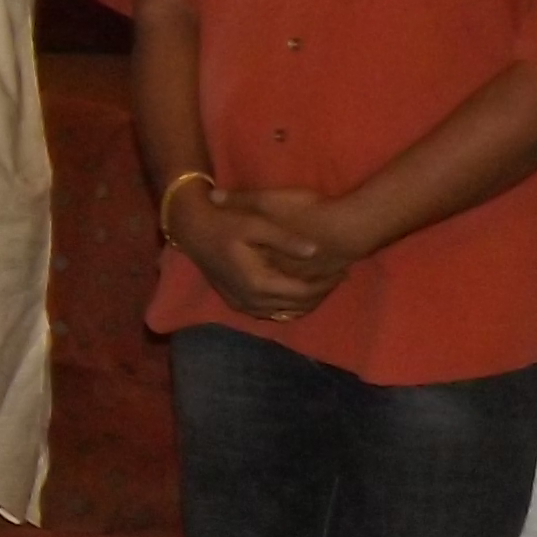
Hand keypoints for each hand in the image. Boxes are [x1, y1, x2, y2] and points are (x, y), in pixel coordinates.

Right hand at [167, 183, 342, 319]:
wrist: (193, 231)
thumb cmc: (226, 224)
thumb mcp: (257, 224)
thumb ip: (286, 240)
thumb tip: (315, 251)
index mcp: (258, 282)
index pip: (303, 292)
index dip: (326, 283)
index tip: (343, 270)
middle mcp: (252, 300)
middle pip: (297, 306)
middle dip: (321, 293)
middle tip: (338, 277)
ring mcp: (243, 305)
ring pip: (286, 313)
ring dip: (306, 302)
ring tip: (323, 284)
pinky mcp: (238, 304)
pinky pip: (272, 313)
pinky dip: (289, 306)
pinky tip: (299, 292)